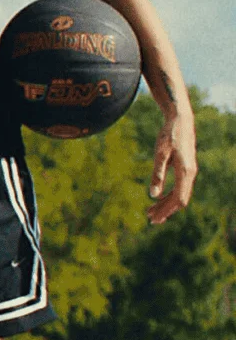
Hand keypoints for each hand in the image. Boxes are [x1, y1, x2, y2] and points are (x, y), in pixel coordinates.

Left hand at [147, 109, 197, 223]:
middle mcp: (190, 174)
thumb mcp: (159, 154)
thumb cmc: (169, 135)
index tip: (153, 218)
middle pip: (179, 199)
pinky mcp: (186, 168)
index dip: (166, 211)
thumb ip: (157, 174)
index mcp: (185, 172)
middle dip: (165, 210)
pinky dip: (169, 195)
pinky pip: (180, 187)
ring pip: (180, 194)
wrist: (180, 120)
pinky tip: (159, 198)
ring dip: (166, 204)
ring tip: (151, 211)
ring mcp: (190, 171)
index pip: (178, 199)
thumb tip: (153, 196)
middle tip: (150, 219)